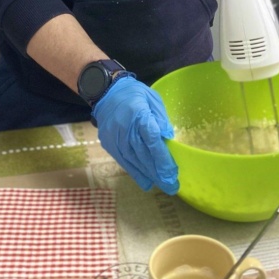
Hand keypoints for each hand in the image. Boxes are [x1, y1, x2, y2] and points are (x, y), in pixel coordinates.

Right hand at [92, 76, 178, 194]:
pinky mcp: (108, 144)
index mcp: (138, 113)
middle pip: (143, 154)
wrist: (106, 92)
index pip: (152, 139)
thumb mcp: (152, 99)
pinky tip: (145, 182)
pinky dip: (135, 173)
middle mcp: (125, 128)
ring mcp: (115, 137)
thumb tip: (169, 138)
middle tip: (172, 186)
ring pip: (133, 160)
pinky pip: (123, 161)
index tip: (172, 172)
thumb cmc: (134, 94)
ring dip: (148, 175)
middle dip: (158, 172)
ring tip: (161, 185)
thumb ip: (161, 119)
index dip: (162, 158)